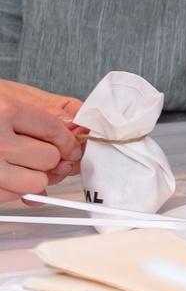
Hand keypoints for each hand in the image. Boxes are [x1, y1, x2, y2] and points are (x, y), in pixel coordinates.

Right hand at [0, 80, 84, 198]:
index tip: (67, 144)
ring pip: (35, 182)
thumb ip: (35, 111)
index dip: (67, 140)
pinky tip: (3, 174)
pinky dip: (12, 188)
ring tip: (20, 164)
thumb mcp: (1, 94)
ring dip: (33, 176)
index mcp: (3, 111)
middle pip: (49, 159)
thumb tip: (73, 126)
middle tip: (35, 150)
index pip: (55, 131)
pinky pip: (11, 196)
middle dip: (48, 156)